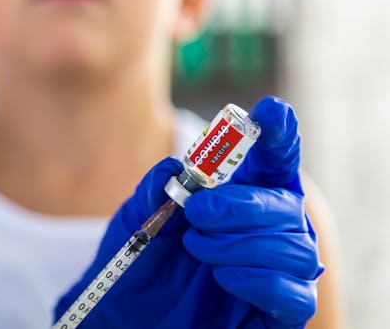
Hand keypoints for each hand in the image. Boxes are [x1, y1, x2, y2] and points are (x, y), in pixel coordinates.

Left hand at [54, 97, 322, 327]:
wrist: (125, 314)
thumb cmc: (138, 261)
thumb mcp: (135, 220)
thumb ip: (155, 190)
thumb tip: (174, 167)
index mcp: (239, 198)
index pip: (272, 162)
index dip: (278, 136)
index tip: (271, 112)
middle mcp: (265, 229)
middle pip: (287, 204)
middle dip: (243, 204)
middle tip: (197, 210)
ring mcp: (274, 270)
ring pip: (295, 247)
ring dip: (242, 243)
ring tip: (197, 246)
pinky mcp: (275, 311)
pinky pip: (295, 296)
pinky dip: (260, 280)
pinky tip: (223, 275)